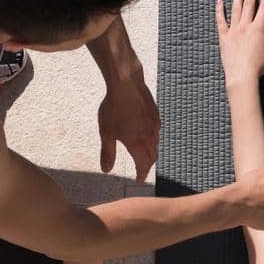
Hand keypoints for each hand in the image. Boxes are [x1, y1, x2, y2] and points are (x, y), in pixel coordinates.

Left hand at [98, 67, 160, 183]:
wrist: (126, 84)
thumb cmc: (114, 108)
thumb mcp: (106, 132)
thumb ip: (108, 152)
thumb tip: (106, 170)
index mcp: (137, 143)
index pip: (143, 165)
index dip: (141, 173)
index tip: (139, 180)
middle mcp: (149, 136)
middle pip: (152, 157)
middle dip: (147, 165)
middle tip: (142, 169)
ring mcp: (154, 125)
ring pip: (156, 144)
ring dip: (151, 152)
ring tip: (144, 154)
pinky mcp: (155, 114)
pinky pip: (157, 131)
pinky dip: (153, 138)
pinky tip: (148, 134)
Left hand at [215, 0, 263, 85]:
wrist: (241, 76)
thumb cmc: (258, 65)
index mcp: (259, 28)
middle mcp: (245, 26)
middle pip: (249, 3)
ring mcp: (233, 30)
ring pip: (236, 8)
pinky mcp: (224, 37)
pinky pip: (221, 20)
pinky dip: (220, 10)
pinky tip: (219, 0)